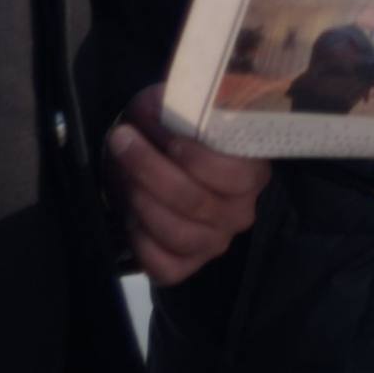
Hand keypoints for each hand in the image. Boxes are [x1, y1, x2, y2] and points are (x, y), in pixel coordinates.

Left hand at [106, 86, 268, 286]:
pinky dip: (140, 241)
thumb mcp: (176, 107)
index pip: (235, 175)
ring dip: (141, 202)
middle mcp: (240, 212)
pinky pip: (163, 265)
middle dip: (151, 170)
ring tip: (124, 176)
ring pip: (177, 233)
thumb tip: (163, 120)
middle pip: (196, 202)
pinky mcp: (187, 266)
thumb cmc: (169, 129)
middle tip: (122, 141)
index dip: (198, 160)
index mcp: (251, 173)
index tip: (169, 141)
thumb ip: (177, 110)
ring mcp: (215, 243)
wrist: (151, 157)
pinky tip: (132, 217)